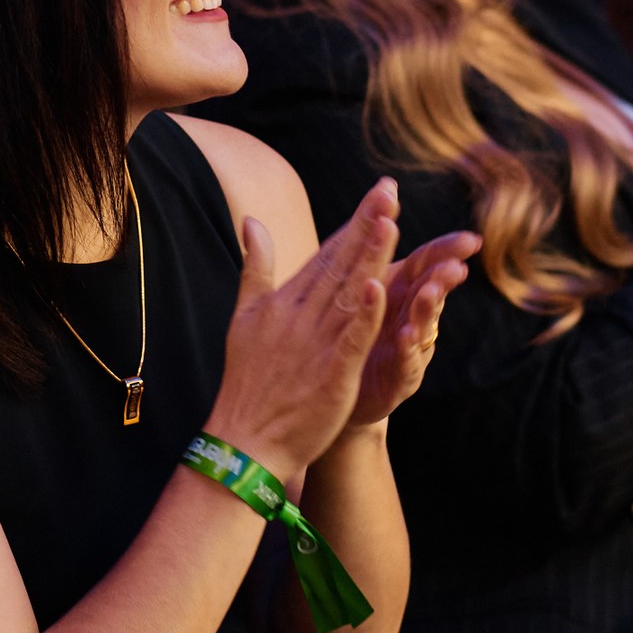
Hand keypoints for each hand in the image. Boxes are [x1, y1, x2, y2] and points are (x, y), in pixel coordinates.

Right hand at [205, 180, 400, 478]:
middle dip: (366, 226)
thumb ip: (255, 266)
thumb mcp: (245, 315)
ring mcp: (315, 344)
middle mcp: (300, 316)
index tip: (380, 192)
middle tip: (389, 191)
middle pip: (340, 265)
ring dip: (369, 258)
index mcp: (285, 301)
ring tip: (388, 222)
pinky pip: (350, 340)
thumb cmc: (247, 381)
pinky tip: (380, 288)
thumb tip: (251, 221)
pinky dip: (364, 315)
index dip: (355, 221)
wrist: (242, 441)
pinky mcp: (330, 374)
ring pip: (348, 294)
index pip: (326, 253)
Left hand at [350, 228, 481, 427]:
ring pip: (422, 325)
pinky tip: (406, 336)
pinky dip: (406, 349)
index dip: (448, 251)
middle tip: (455, 265)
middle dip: (443, 277)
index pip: (428, 264)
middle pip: (431, 291)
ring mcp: (407, 349)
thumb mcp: (359, 289)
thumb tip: (379, 196)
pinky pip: (405, 362)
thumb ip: (370, 250)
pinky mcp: (396, 380)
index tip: (472, 240)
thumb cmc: (352, 334)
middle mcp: (409, 317)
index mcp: (399, 290)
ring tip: (431, 291)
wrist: (333, 391)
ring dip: (428, 307)